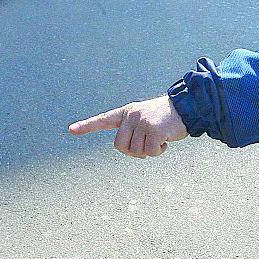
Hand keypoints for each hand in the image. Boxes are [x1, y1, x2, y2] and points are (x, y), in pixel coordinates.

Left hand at [68, 96, 187, 158]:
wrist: (187, 107)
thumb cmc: (168, 117)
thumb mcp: (147, 118)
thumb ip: (135, 130)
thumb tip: (131, 150)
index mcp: (127, 112)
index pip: (103, 119)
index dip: (87, 126)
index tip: (71, 129)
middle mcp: (132, 116)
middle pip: (120, 146)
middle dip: (132, 152)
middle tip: (147, 147)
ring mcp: (142, 122)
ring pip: (136, 151)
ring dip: (149, 151)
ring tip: (160, 139)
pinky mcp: (154, 130)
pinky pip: (150, 151)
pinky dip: (159, 151)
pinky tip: (166, 140)